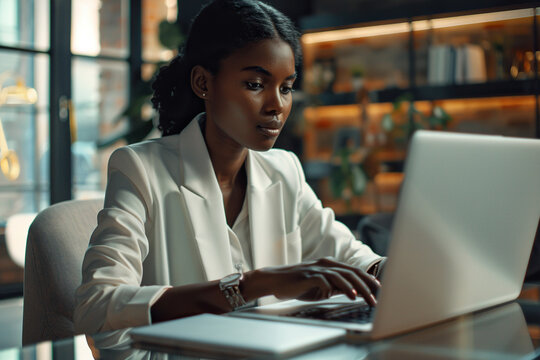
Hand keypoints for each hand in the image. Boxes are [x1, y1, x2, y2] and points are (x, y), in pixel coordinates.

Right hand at [242, 257, 379, 306]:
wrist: (274, 280)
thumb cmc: (297, 283)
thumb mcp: (319, 285)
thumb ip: (334, 285)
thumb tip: (351, 291)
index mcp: (329, 264)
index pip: (353, 270)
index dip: (367, 279)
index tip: (378, 288)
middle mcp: (325, 263)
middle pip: (351, 273)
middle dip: (366, 286)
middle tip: (375, 298)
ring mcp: (317, 268)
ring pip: (342, 276)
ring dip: (354, 288)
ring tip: (364, 298)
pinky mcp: (309, 275)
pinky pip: (326, 281)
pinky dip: (336, 288)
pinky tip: (344, 294)